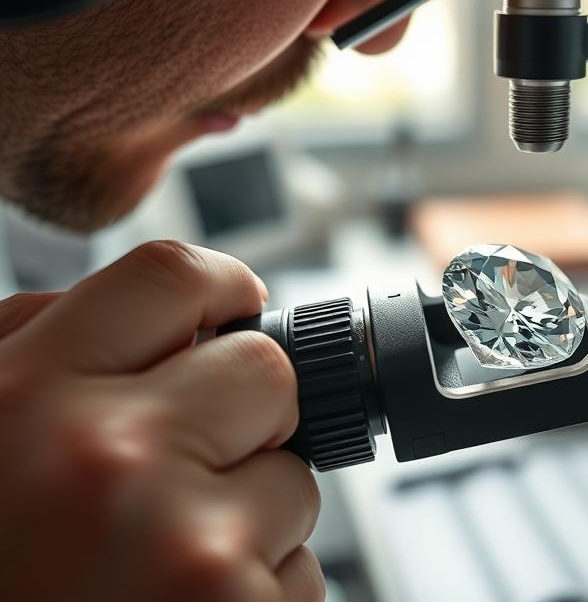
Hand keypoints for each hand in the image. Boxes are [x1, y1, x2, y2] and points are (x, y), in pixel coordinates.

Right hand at [0, 241, 323, 600]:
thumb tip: (170, 307)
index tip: (231, 315)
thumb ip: (47, 352)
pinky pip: (301, 569)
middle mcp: (108, 458)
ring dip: (248, 517)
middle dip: (241, 417)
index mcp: (26, 398)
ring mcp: (185, 542)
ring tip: (155, 567)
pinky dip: (258, 590)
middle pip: (266, 372)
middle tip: (181, 473)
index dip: (219, 292)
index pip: (175, 276)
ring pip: (295, 478)